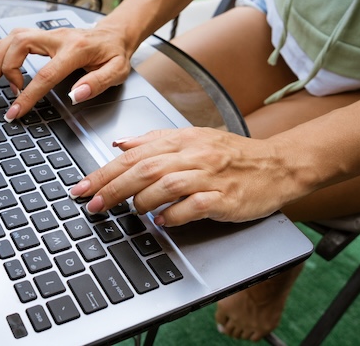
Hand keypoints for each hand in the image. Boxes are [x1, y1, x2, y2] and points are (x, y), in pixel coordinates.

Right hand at [0, 24, 134, 120]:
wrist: (115, 34)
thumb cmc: (115, 53)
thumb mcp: (116, 71)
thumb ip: (97, 83)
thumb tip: (76, 95)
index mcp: (75, 50)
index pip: (45, 75)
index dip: (28, 95)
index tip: (15, 111)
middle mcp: (57, 38)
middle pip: (20, 46)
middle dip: (9, 69)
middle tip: (14, 90)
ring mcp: (48, 34)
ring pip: (14, 37)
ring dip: (1, 57)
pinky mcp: (42, 35)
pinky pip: (15, 34)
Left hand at [69, 127, 301, 226]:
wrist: (278, 165)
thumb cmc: (232, 155)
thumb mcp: (191, 139)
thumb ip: (154, 141)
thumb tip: (119, 144)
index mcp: (181, 140)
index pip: (133, 155)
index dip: (104, 172)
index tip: (82, 187)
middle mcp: (193, 155)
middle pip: (143, 170)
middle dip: (112, 188)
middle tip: (92, 204)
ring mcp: (211, 176)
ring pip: (166, 185)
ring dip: (142, 201)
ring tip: (133, 211)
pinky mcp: (226, 198)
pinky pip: (195, 206)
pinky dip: (174, 214)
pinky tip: (163, 221)